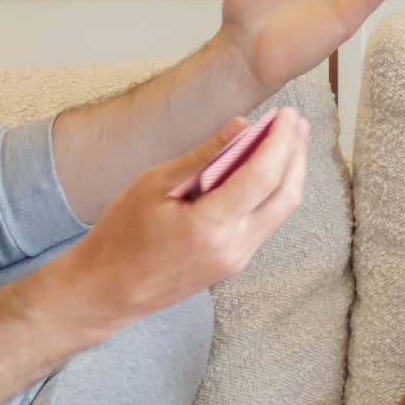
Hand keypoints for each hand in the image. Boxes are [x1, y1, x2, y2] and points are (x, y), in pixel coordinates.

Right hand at [65, 110, 309, 326]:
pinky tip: (268, 170)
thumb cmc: (121, 235)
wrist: (108, 290)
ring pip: (281, 211)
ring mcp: (237, 260)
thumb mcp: (153, 185)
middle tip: (296, 121)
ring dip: (290, 173)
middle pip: (285, 195)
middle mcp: (233, 247)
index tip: (286, 113)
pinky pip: (266, 223)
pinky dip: (274, 192)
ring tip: (290, 139)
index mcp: (210, 226)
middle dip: (296, 154)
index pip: (263, 176)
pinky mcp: (235, 264)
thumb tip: (241, 126)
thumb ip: (202, 157)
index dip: (280, 141)